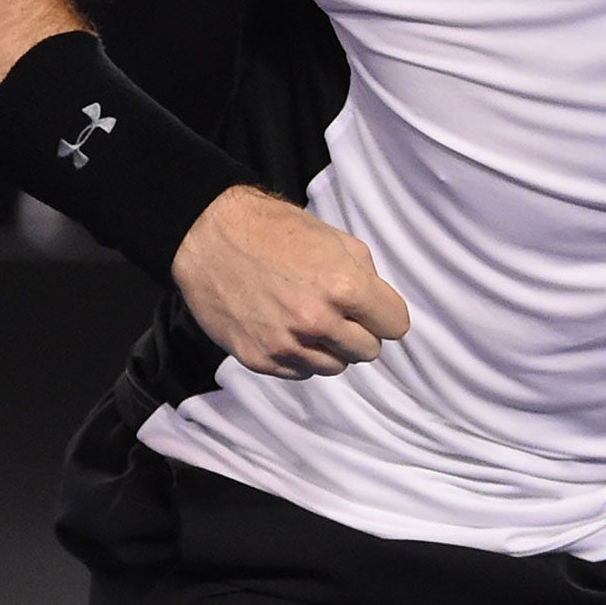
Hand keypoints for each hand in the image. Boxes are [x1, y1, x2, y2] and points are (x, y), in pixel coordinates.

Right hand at [171, 185, 411, 378]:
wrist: (210, 236)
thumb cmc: (274, 231)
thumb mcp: (335, 239)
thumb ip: (366, 276)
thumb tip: (378, 306)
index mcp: (344, 287)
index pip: (395, 325)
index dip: (387, 315)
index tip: (375, 310)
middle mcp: (318, 322)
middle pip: (368, 351)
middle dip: (361, 332)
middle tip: (341, 313)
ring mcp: (286, 345)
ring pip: (335, 367)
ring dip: (330, 348)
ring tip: (309, 319)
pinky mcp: (259, 359)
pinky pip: (300, 373)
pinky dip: (300, 356)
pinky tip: (286, 328)